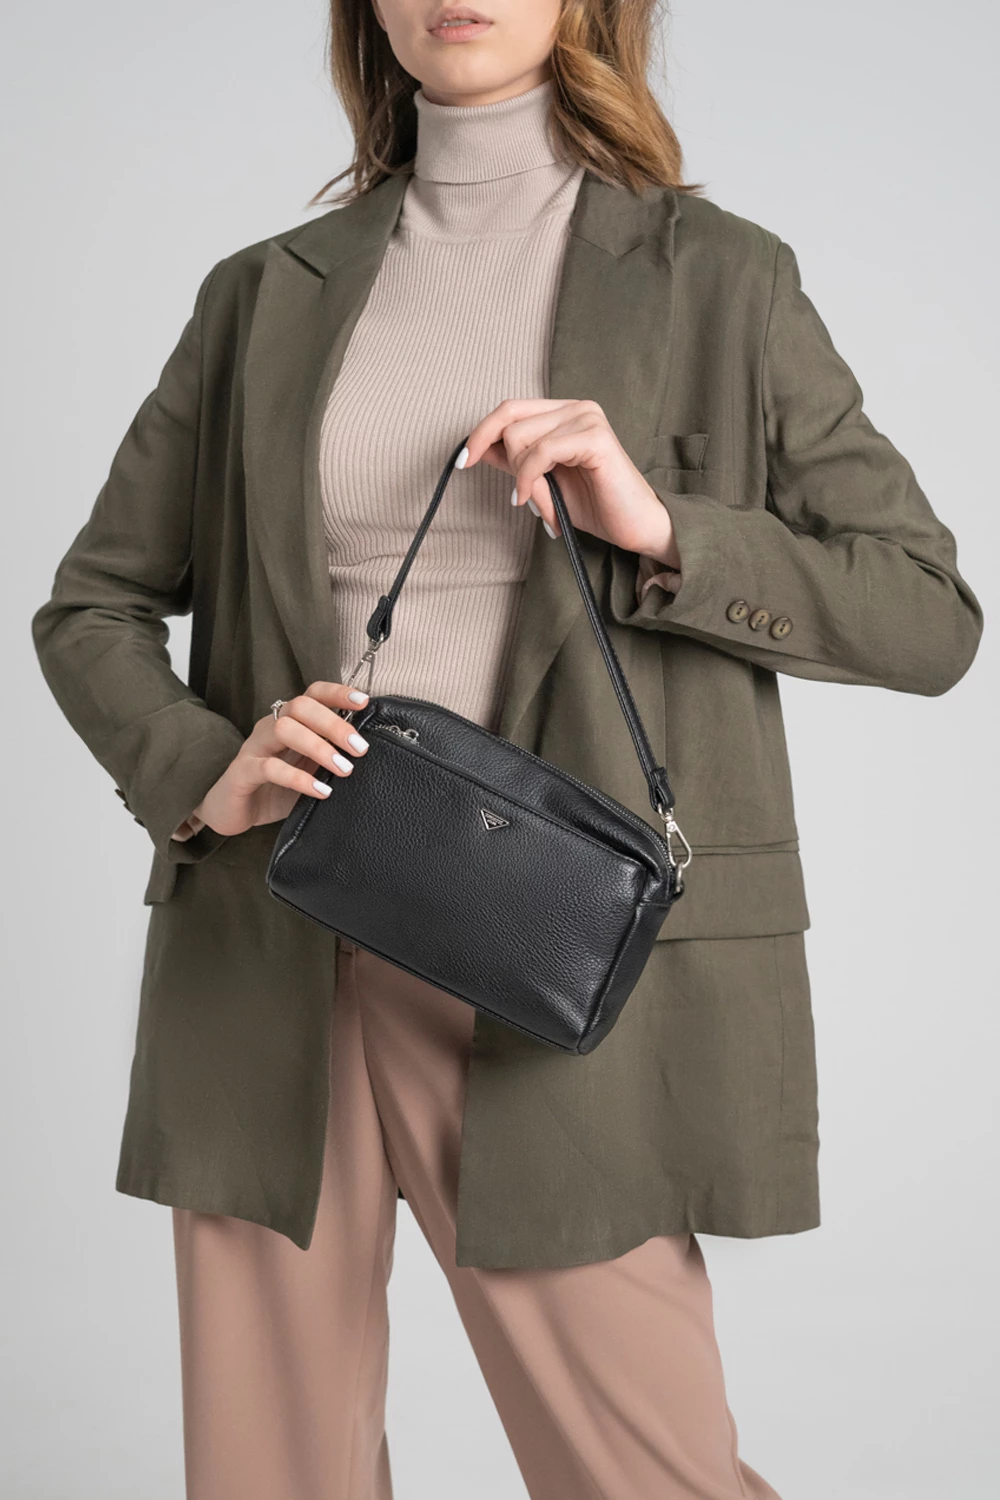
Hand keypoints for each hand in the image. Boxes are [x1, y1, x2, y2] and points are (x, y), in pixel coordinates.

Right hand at [185, 681, 372, 837]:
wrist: (232, 811)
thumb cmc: (275, 788)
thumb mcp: (308, 769)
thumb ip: (329, 756)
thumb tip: (364, 750)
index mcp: (289, 722)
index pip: (312, 695)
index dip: (337, 692)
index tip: (364, 701)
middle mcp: (270, 727)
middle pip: (300, 706)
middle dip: (334, 723)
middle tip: (359, 748)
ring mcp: (254, 748)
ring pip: (284, 729)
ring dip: (319, 747)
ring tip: (344, 769)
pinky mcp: (242, 773)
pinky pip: (269, 768)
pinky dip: (299, 778)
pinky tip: (321, 790)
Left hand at [457, 398, 680, 566]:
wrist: (636, 528)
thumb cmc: (595, 507)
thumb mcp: (543, 483)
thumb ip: (515, 462)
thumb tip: (478, 448)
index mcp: (565, 413)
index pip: (510, 409)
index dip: (481, 433)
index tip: (463, 462)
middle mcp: (577, 407)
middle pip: (510, 420)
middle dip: (507, 463)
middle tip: (524, 494)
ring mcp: (587, 418)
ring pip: (521, 437)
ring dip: (521, 476)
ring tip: (539, 499)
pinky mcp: (595, 438)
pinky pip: (541, 453)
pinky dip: (529, 479)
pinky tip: (535, 501)